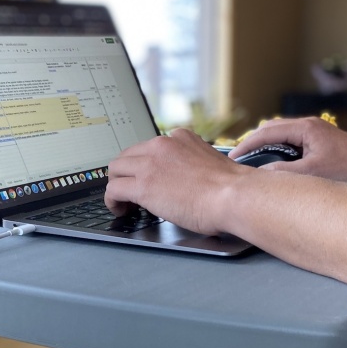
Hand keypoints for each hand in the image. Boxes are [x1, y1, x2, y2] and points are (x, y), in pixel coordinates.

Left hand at [105, 128, 242, 236]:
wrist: (235, 196)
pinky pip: (113, 190)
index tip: (144, 178)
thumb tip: (182, 181)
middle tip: (129, 192)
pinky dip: (112, 201)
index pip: (148, 147)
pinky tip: (119, 209)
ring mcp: (150, 164)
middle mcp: (162, 145)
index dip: (142, 166)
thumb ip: (191, 164)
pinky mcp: (143, 185)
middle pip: (127, 156)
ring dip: (116, 186)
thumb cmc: (231, 189)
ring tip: (123, 203)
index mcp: (179, 138)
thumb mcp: (208, 163)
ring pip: (115, 170)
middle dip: (125, 174)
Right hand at [228, 117, 346, 181]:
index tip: (231, 157)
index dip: (246, 145)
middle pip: (270, 129)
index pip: (266, 132)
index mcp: (304, 128)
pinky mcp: (319, 139)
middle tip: (236, 158)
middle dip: (251, 142)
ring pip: (280, 134)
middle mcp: (308, 125)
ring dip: (264, 145)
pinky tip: (273, 162)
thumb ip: (284, 173)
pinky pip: (290, 140)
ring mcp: (314, 131)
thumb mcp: (313, 174)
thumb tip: (260, 176)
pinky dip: (276, 148)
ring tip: (250, 160)